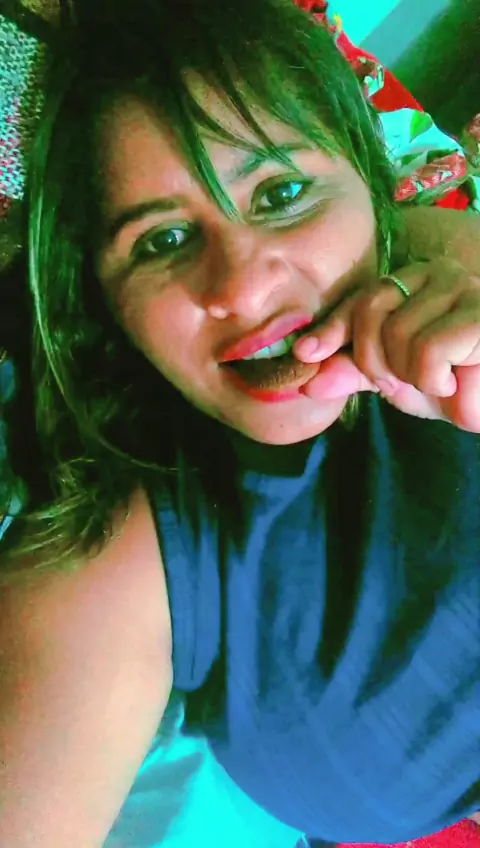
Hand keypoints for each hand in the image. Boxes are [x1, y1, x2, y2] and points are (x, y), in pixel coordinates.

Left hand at [293, 258, 479, 432]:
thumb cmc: (455, 386)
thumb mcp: (395, 379)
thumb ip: (353, 373)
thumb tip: (308, 378)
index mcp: (412, 284)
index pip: (360, 299)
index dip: (332, 328)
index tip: (306, 354)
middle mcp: (436, 275)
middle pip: (372, 311)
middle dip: (374, 359)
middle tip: (400, 381)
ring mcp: (462, 289)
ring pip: (398, 334)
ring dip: (410, 375)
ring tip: (438, 381)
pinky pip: (429, 348)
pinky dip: (433, 378)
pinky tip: (456, 381)